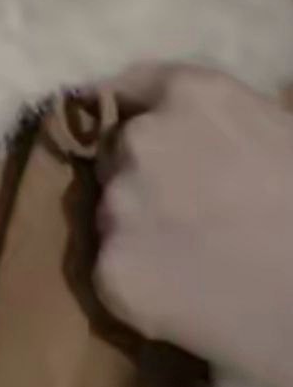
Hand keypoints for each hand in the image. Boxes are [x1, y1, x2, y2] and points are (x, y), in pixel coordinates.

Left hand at [93, 63, 292, 386]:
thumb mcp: (278, 131)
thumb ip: (213, 120)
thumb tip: (177, 126)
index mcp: (189, 94)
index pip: (130, 88)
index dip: (138, 116)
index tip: (144, 137)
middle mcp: (141, 139)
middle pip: (117, 155)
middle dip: (143, 178)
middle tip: (190, 213)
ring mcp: (120, 205)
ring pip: (111, 214)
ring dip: (137, 231)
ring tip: (194, 260)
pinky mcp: (112, 269)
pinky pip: (110, 270)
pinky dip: (137, 283)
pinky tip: (184, 298)